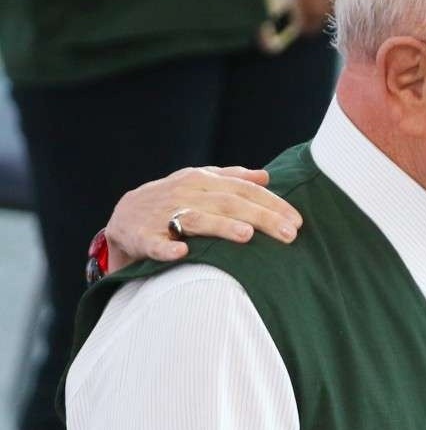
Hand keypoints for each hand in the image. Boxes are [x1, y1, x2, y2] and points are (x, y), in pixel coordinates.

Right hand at [105, 167, 303, 272]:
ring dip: (221, 227)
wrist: (125, 215)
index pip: (244, 190)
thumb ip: (232, 178)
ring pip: (196, 219)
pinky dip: (166, 248)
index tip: (297, 220)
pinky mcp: (142, 237)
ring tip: (247, 235)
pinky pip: (154, 243)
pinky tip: (182, 253)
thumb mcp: (199, 182)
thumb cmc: (173, 199)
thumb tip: (267, 175)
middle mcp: (186, 194)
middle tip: (289, 234)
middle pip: (229, 204)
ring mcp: (163, 215)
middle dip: (261, 218)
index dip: (272, 204)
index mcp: (202, 181)